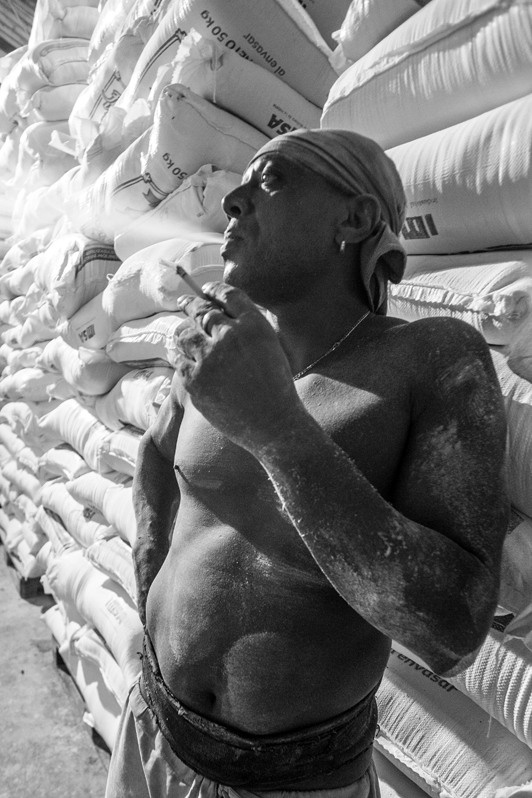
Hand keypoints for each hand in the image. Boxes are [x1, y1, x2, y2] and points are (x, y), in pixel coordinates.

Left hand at [173, 281, 304, 453]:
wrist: (274, 425)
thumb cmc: (277, 390)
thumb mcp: (272, 349)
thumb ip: (250, 330)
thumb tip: (224, 315)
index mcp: (254, 325)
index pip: (229, 295)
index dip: (215, 290)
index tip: (207, 290)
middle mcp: (230, 336)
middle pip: (202, 310)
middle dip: (190, 304)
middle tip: (184, 302)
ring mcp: (209, 358)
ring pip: (185, 333)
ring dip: (183, 331)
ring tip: (182, 332)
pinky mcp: (195, 380)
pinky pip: (179, 360)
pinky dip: (181, 357)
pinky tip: (183, 357)